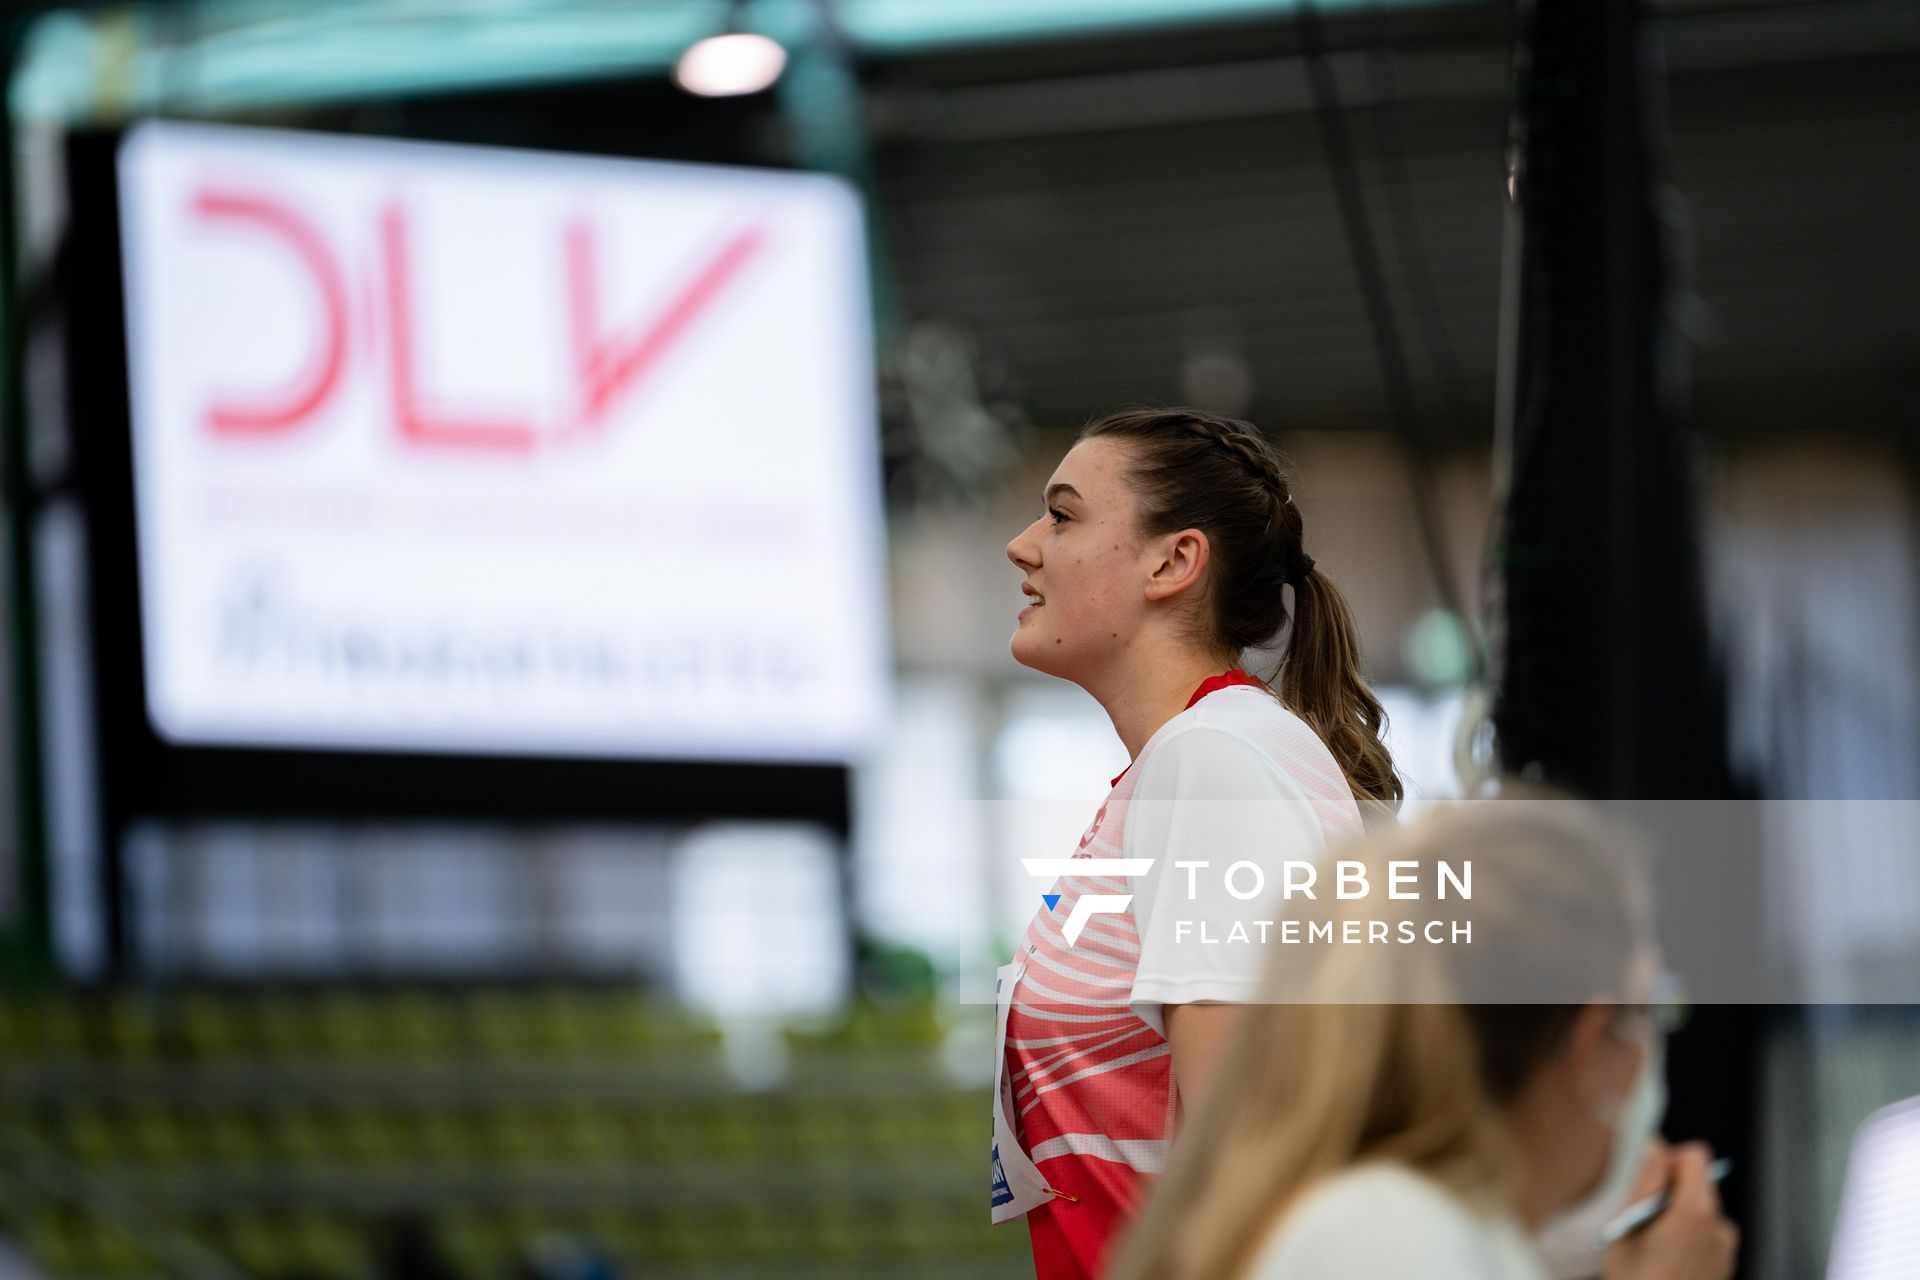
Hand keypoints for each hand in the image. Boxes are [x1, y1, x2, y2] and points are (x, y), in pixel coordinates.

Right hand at [1603, 1141, 1739, 1279]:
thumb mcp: (1627, 1227)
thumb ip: (1644, 1181)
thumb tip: (1655, 1147)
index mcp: (1695, 1211)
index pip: (1695, 1156)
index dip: (1668, 1159)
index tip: (1647, 1180)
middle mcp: (1720, 1226)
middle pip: (1698, 1183)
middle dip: (1669, 1191)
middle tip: (1641, 1219)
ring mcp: (1726, 1249)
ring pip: (1700, 1209)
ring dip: (1677, 1216)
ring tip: (1651, 1246)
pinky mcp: (1725, 1265)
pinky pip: (1706, 1234)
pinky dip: (1687, 1237)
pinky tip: (1666, 1262)